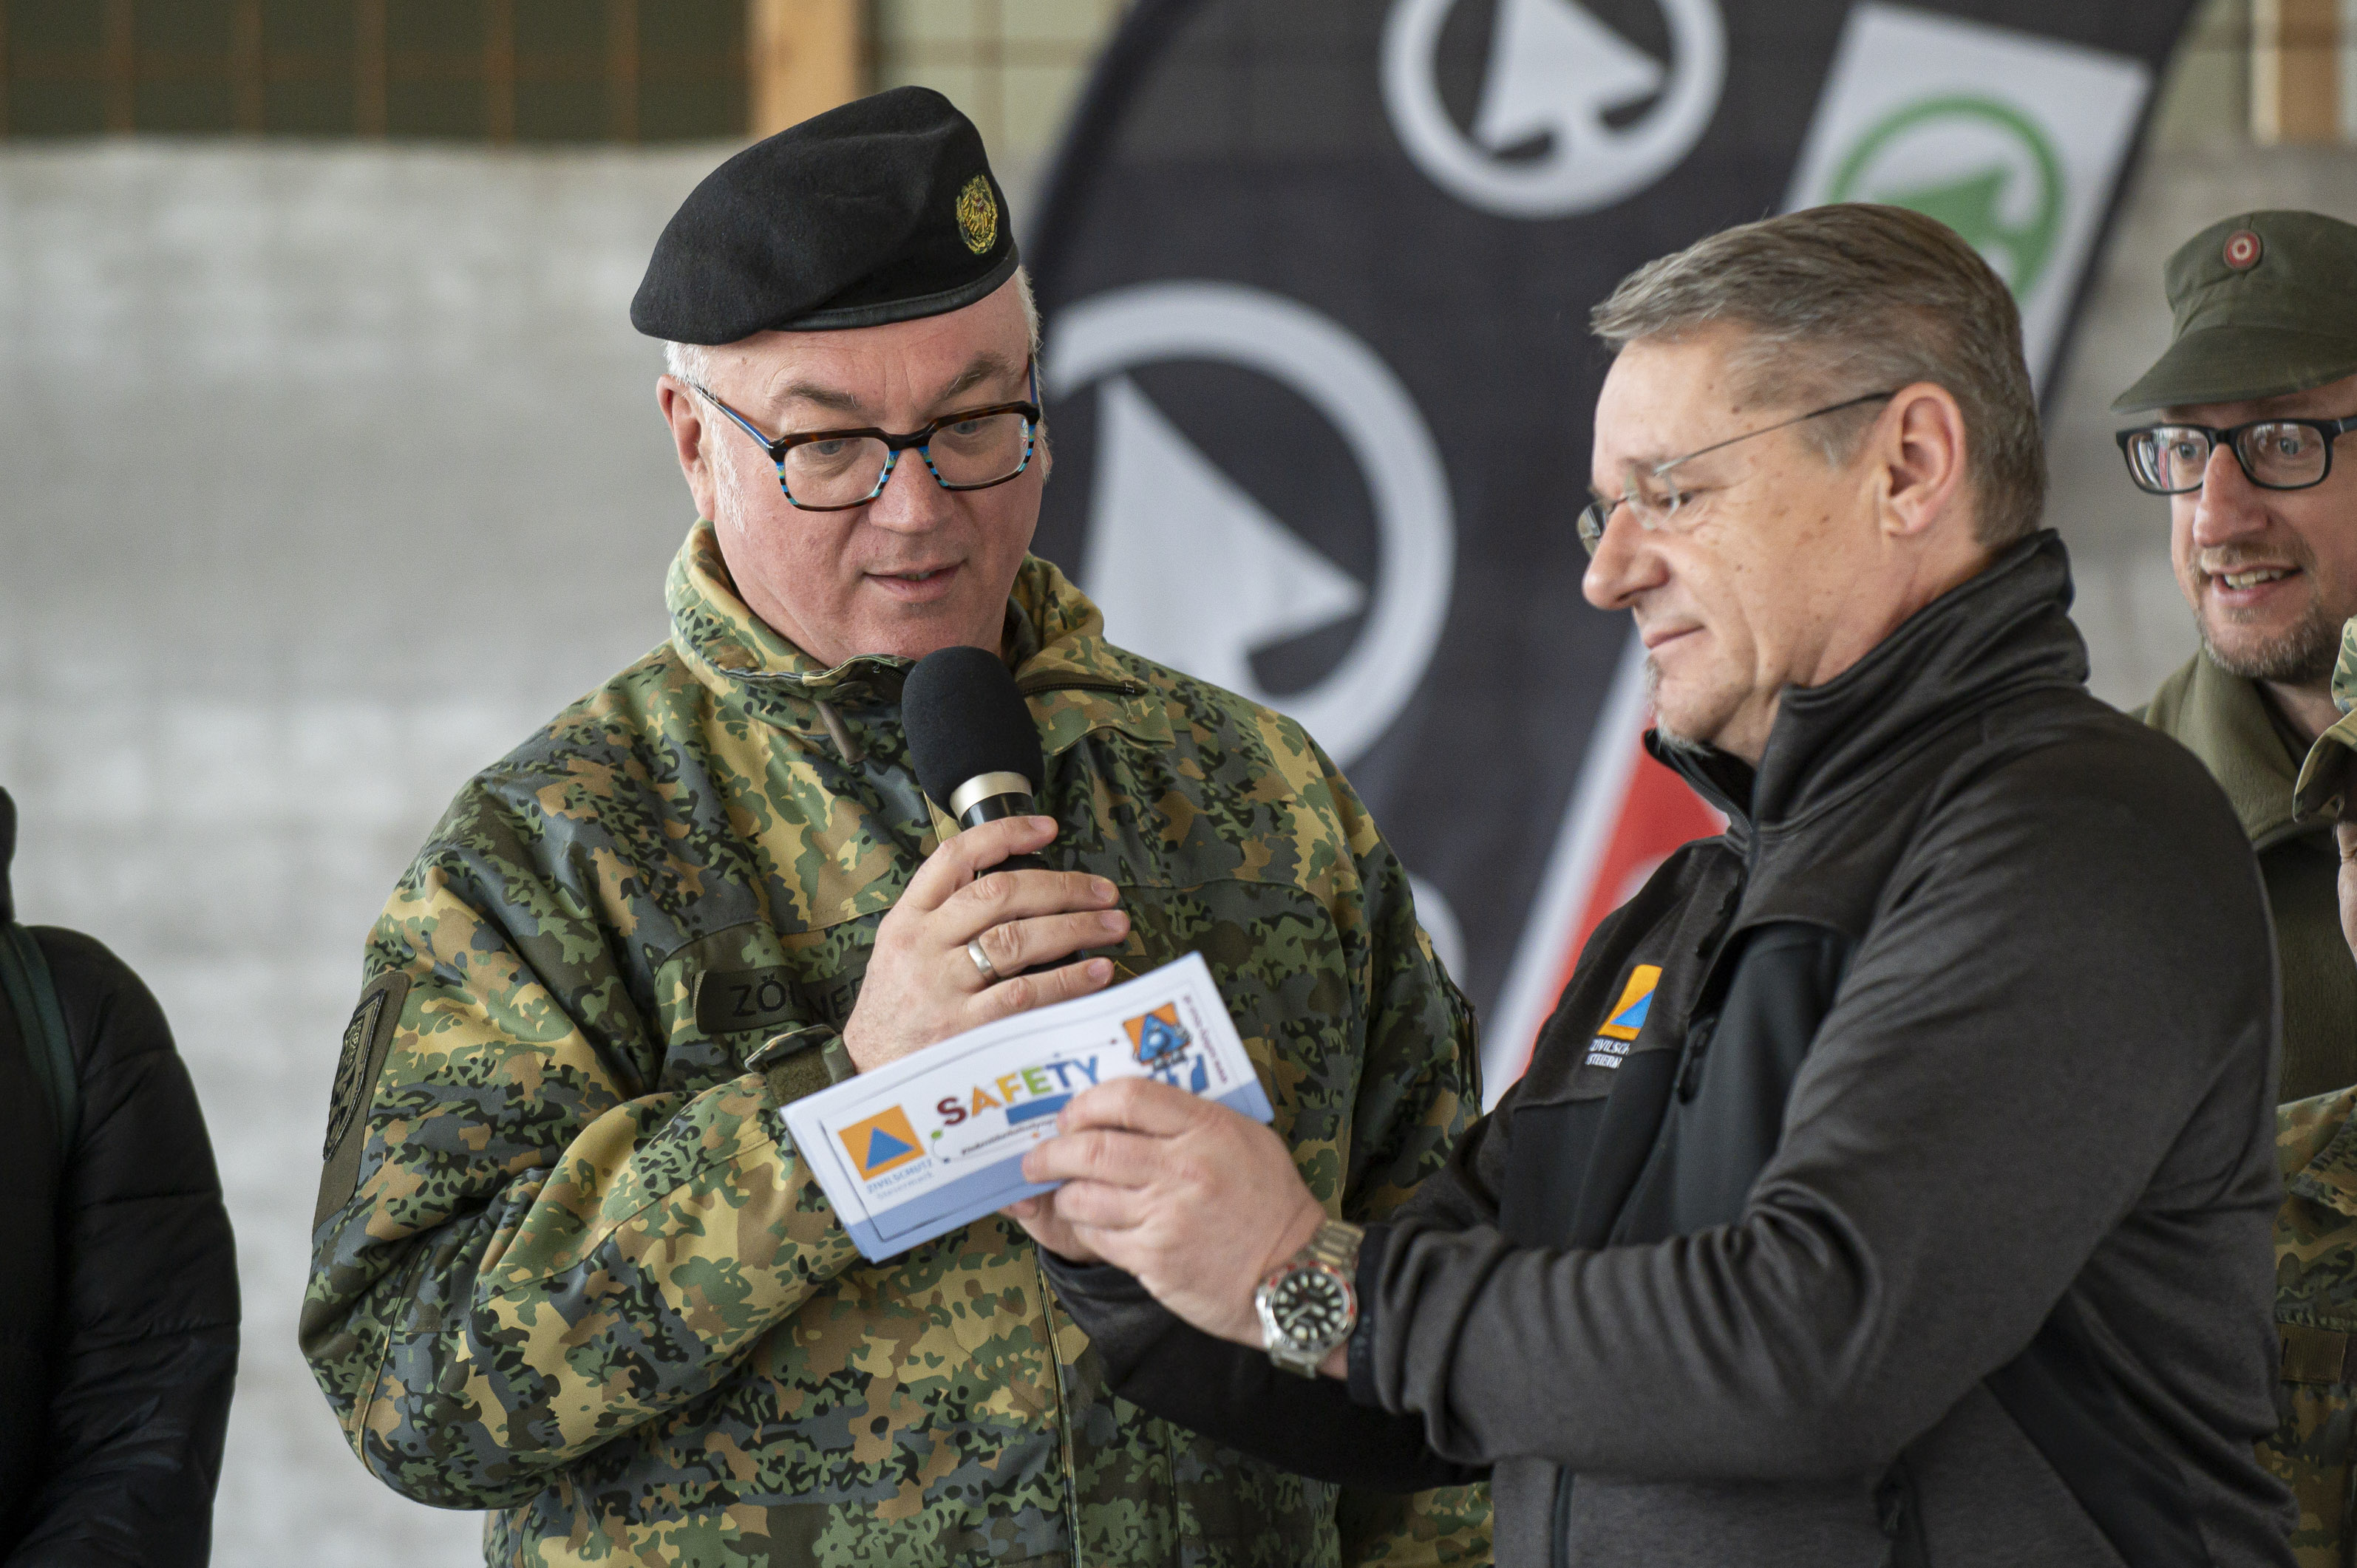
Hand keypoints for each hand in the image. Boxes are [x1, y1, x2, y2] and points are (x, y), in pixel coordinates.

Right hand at [843, 816, 1127, 1072]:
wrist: (864, 1076)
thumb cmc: (894, 1013)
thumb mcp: (900, 952)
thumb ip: (945, 918)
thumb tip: (1019, 891)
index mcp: (907, 919)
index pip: (955, 856)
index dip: (1005, 834)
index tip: (1046, 828)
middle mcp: (924, 945)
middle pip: (1000, 892)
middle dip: (1061, 886)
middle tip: (1102, 891)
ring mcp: (943, 985)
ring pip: (1019, 938)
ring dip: (1076, 928)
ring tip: (1113, 926)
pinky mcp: (964, 1028)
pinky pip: (1026, 993)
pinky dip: (1068, 979)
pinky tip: (1097, 972)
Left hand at [1018, 1078, 1324, 1346]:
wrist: (1295, 1275)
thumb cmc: (1271, 1203)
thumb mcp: (1247, 1140)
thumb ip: (1193, 1120)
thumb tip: (1131, 1110)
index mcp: (1207, 1129)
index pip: (1129, 1096)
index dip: (1087, 1103)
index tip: (1071, 1115)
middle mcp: (1183, 1168)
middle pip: (1092, 1146)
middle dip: (1051, 1151)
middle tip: (1037, 1156)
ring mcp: (1166, 1215)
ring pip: (1084, 1195)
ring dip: (1063, 1193)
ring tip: (1061, 1193)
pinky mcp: (1154, 1259)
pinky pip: (1097, 1236)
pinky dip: (1083, 1228)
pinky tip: (1088, 1223)